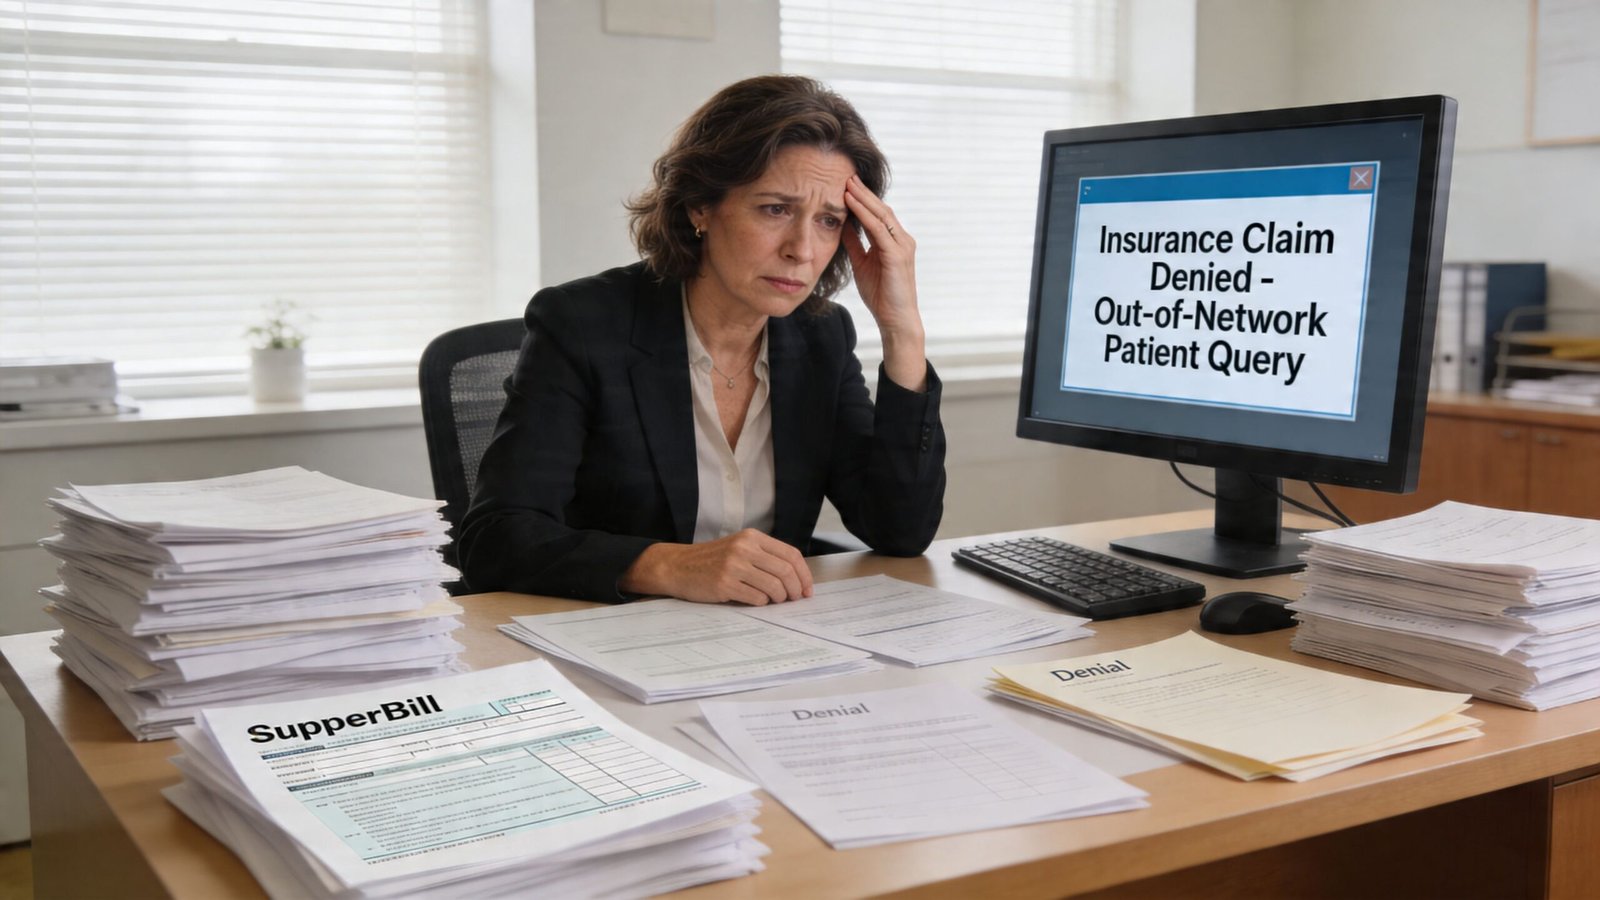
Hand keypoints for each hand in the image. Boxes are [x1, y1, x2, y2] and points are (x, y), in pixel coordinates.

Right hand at [618, 529, 813, 604]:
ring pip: (774, 586)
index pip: (790, 554)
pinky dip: (762, 603)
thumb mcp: (739, 548)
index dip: (804, 574)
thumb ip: (764, 557)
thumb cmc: (711, 561)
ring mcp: (734, 566)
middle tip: (796, 599)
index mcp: (752, 537)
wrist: (677, 566)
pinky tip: (756, 601)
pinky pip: (756, 598)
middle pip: (785, 571)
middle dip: (796, 589)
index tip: (807, 589)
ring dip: (779, 598)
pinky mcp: (725, 584)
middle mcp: (744, 548)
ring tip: (775, 601)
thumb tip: (795, 579)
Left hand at [842, 175, 926, 390]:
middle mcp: (902, 239)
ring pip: (881, 215)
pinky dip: (865, 215)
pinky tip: (852, 204)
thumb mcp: (862, 263)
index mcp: (894, 241)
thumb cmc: (881, 294)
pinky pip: (879, 230)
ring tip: (847, 183)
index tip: (845, 184)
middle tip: (846, 175)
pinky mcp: (897, 255)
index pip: (878, 214)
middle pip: (881, 209)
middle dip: (863, 192)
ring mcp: (902, 246)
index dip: (862, 199)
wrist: (895, 319)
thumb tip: (842, 225)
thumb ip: (854, 244)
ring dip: (863, 198)